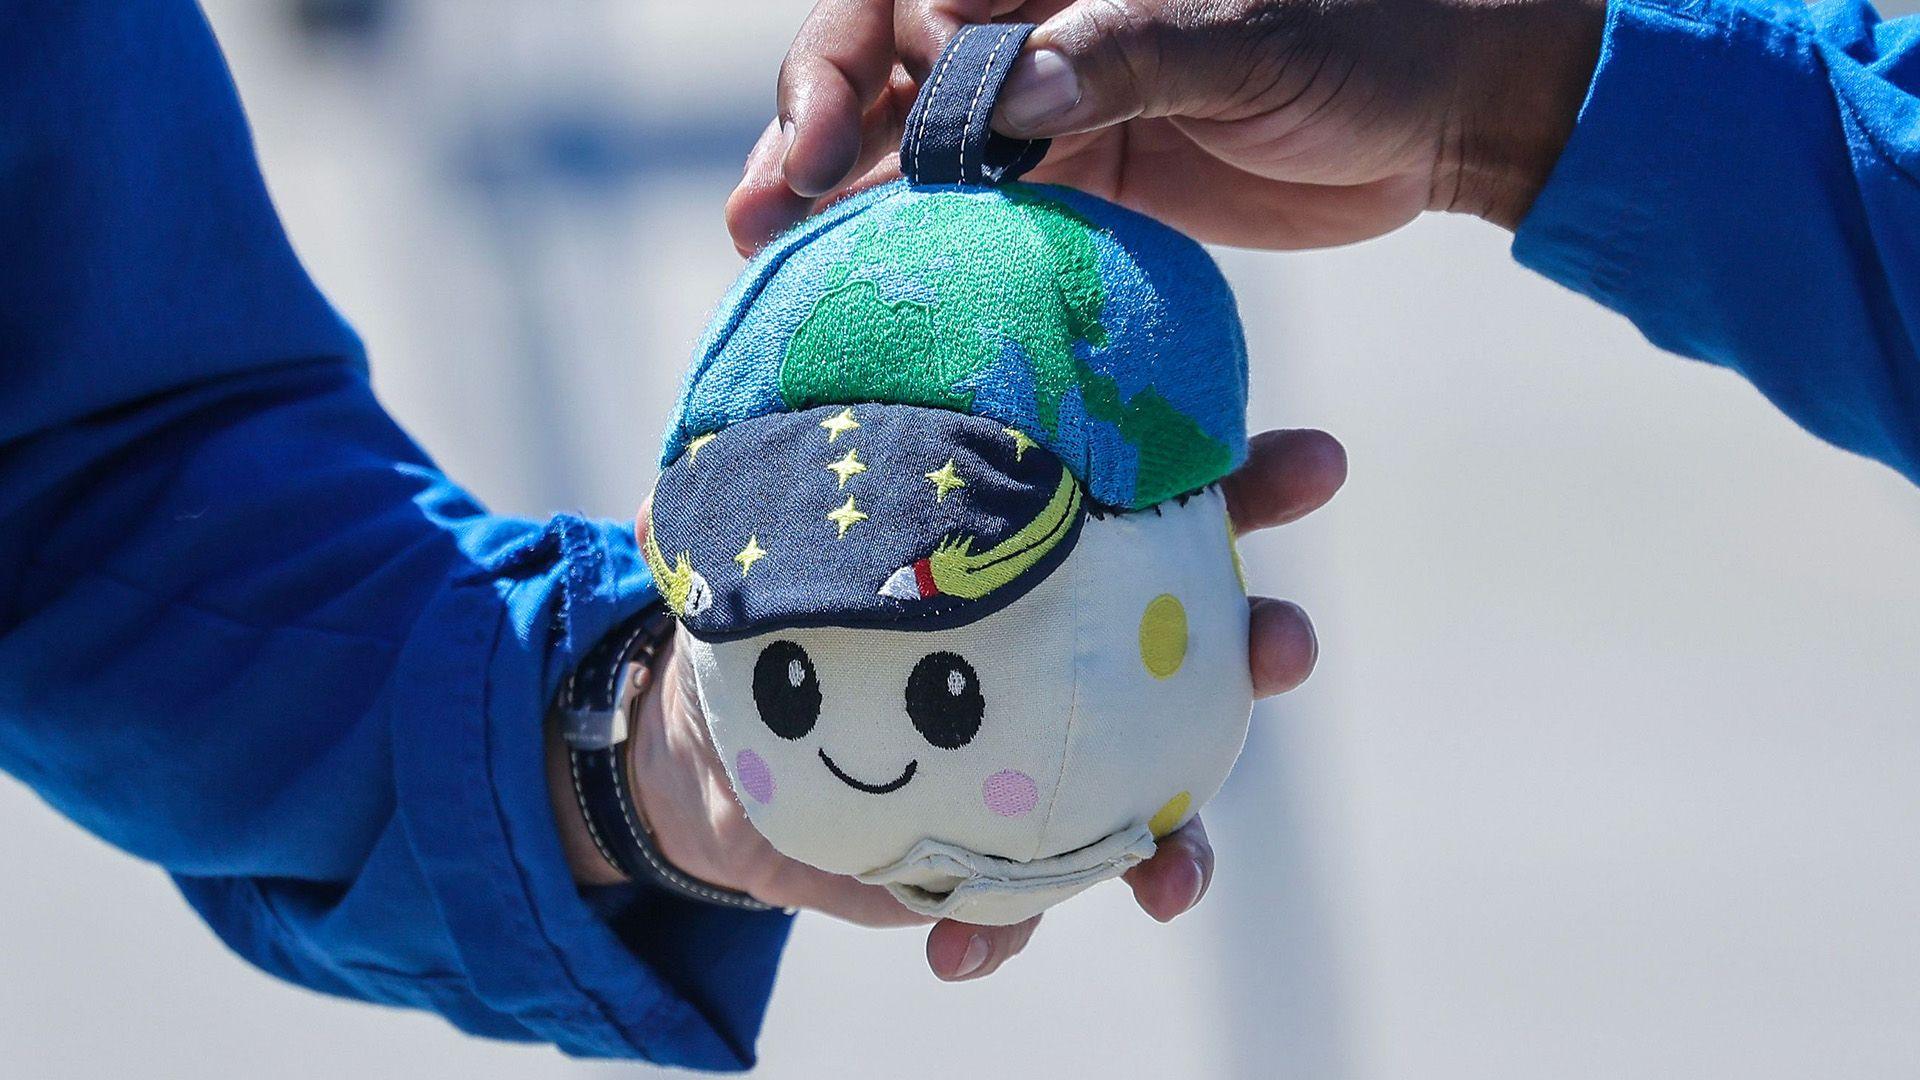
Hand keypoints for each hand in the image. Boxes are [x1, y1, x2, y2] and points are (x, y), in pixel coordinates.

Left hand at [549, 428, 1344, 980]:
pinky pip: (1031, 900)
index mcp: (1043, 555)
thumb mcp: (750, 547)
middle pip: (1205, 646)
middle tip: (1285, 645)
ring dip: (1186, 843)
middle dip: (1265, 647)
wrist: (720, 755)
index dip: (1254, 480)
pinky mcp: (1004, 848)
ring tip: (1172, 882)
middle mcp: (1073, 652)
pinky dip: (1003, 930)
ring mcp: (1052, 756)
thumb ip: (734, 507)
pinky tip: (958, 953)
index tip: (1317, 463)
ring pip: (1158, 797)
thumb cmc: (765, 617)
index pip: (1169, 500)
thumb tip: (659, 488)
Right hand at [727, 0, 1603, 253]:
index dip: (843, 61)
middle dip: (809, 140)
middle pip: (881, 74)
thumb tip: (1007, 98)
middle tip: (762, 223)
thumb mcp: (1245, 35)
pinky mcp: (1076, 185)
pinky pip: (980, 218)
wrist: (1442, 112)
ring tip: (779, 266)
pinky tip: (874, 293)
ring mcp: (1048, 109)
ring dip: (843, 206)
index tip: (819, 142)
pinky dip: (927, 251)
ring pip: (913, 151)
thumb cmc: (1359, 38)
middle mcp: (1029, 26)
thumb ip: (1125, 53)